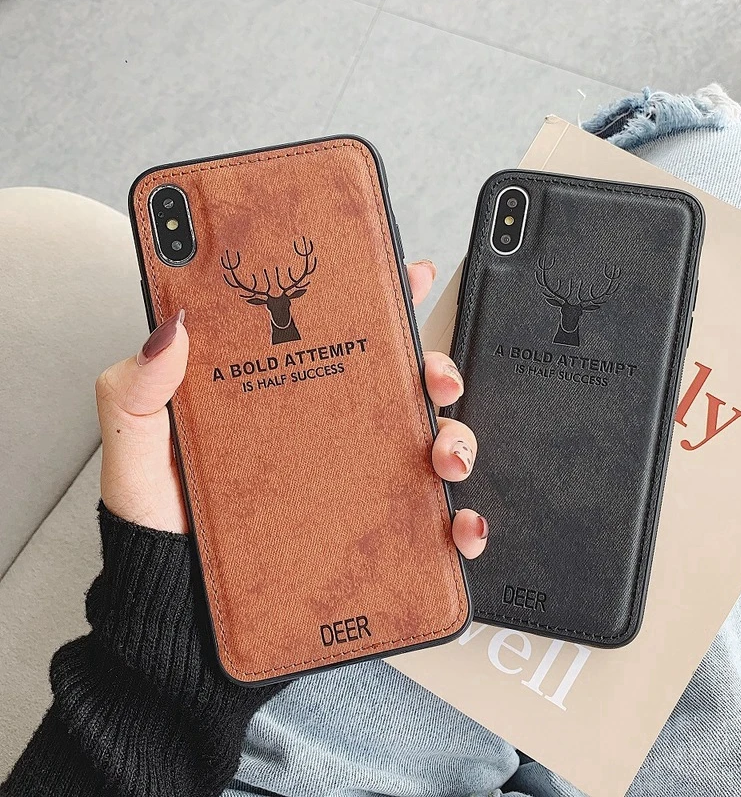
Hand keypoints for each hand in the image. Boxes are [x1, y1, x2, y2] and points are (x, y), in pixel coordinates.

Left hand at [96, 260, 486, 556]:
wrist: (174, 609)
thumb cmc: (161, 526)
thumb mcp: (139, 447)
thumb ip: (137, 387)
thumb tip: (173, 326)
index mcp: (281, 397)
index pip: (337, 334)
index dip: (379, 299)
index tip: (410, 275)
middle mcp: (326, 435)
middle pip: (399, 386)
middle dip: (434, 370)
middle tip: (434, 378)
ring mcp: (353, 485)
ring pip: (427, 447)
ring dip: (457, 441)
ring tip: (444, 456)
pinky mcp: (369, 538)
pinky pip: (429, 527)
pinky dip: (459, 525)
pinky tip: (459, 526)